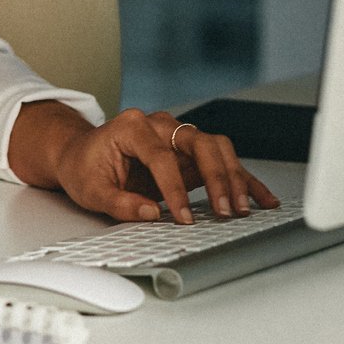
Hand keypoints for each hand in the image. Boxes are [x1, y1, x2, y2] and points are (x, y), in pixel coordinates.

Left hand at [51, 108, 277, 224]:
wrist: (82, 153)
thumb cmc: (84, 166)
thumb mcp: (90, 190)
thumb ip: (119, 203)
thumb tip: (151, 213)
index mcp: (132, 127)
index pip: (161, 156)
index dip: (174, 189)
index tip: (183, 217)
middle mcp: (161, 125)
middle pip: (199, 143)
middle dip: (216, 177)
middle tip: (225, 210)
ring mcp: (178, 136)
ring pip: (217, 148)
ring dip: (233, 177)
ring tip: (244, 208)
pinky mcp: (190, 153)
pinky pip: (222, 162)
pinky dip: (242, 179)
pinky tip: (261, 198)